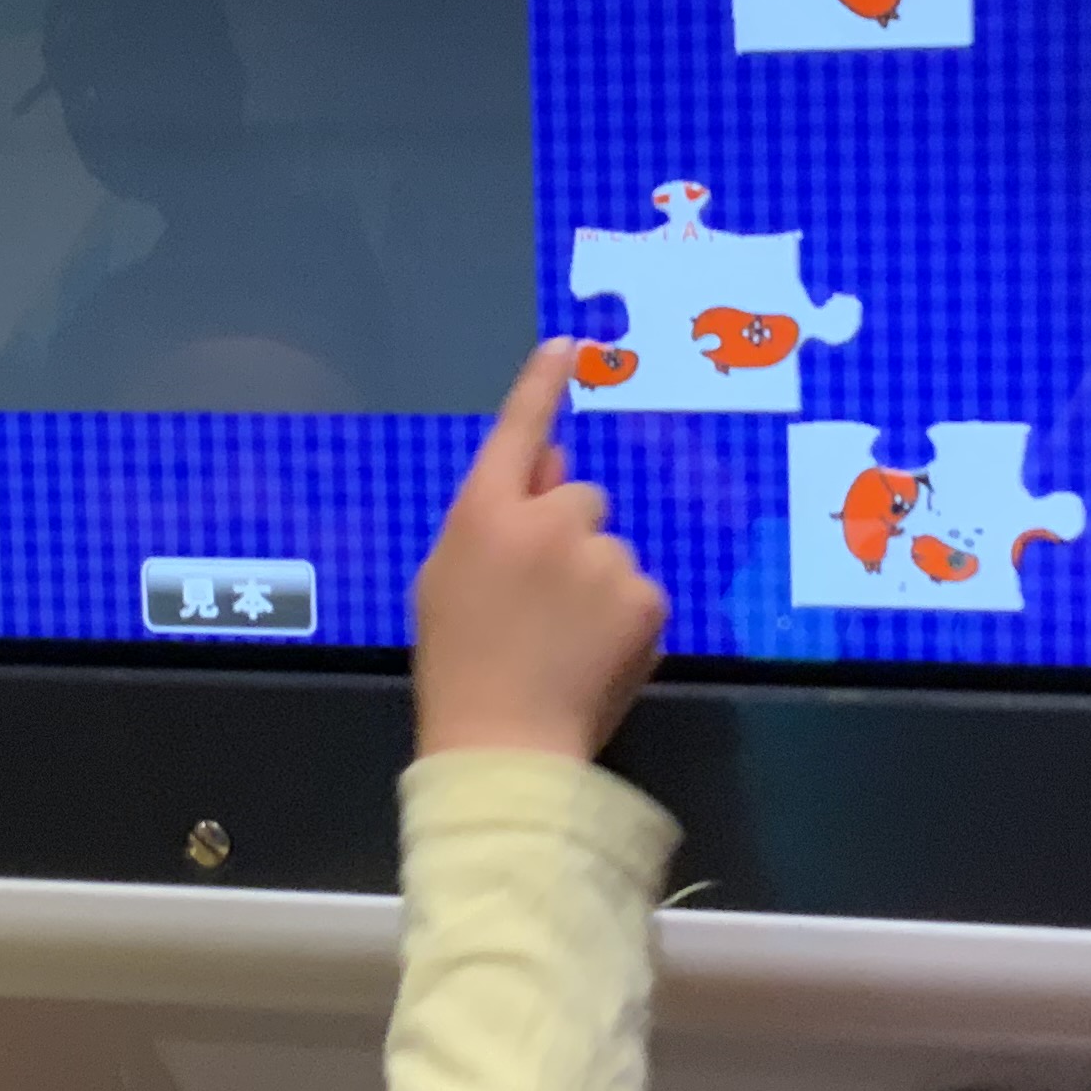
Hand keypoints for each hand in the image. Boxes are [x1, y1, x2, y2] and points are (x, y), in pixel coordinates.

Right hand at [413, 340, 667, 761]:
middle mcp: (546, 521)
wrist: (504, 744)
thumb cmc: (460, 663)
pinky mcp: (643, 598)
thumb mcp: (448, 579)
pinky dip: (624, 620)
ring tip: (564, 642)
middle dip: (570, 536)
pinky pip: (638, 592)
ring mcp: (600, 558)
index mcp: (484, 514)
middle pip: (580, 498)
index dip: (542, 387)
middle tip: (542, 602)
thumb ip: (495, 516)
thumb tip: (550, 463)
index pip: (518, 432)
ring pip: (610, 551)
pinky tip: (594, 657)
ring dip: (596, 583)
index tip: (569, 346)